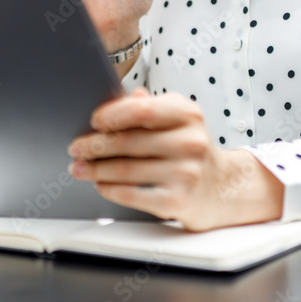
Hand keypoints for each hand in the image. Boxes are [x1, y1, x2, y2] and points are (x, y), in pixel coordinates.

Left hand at [68, 90, 284, 230]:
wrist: (224, 188)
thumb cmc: (193, 149)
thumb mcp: (180, 120)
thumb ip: (150, 107)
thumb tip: (117, 100)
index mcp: (188, 114)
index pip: (141, 110)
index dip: (111, 115)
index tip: (93, 121)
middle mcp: (190, 141)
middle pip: (128, 141)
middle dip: (94, 145)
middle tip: (76, 148)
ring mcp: (186, 172)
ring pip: (125, 169)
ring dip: (95, 169)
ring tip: (79, 167)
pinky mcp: (178, 200)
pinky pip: (132, 194)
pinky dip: (110, 188)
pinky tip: (100, 184)